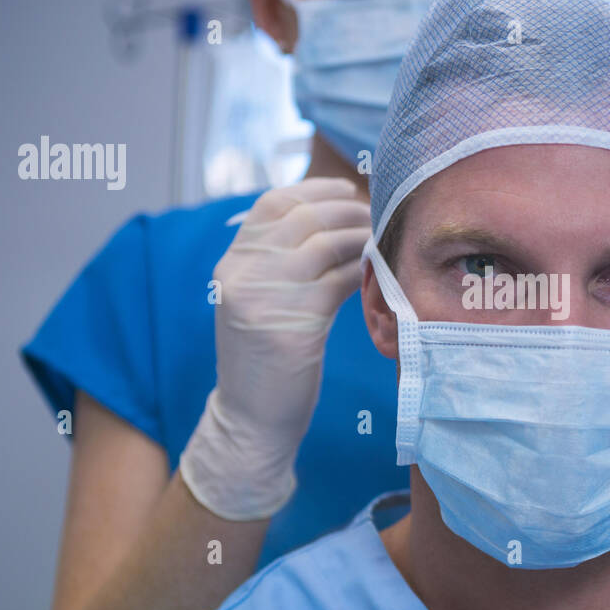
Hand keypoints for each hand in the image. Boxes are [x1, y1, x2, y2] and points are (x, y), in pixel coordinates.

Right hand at [179, 178, 371, 519]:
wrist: (251, 420)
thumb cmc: (265, 361)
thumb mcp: (259, 302)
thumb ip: (278, 264)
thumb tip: (333, 221)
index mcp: (231, 264)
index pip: (272, 204)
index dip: (314, 190)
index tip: (347, 190)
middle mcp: (242, 273)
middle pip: (303, 217)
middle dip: (346, 210)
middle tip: (376, 216)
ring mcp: (265, 296)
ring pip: (324, 242)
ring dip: (359, 236)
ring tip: (378, 242)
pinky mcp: (294, 322)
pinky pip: (339, 279)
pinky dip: (362, 269)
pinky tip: (374, 272)